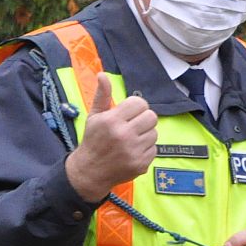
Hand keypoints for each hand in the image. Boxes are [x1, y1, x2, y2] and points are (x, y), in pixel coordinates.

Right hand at [66, 79, 157, 202]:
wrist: (91, 171)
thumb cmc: (93, 140)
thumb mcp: (94, 116)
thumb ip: (102, 96)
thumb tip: (103, 75)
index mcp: (111, 120)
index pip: (140, 103)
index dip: (136, 106)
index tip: (129, 112)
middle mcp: (124, 135)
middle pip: (152, 116)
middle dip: (144, 119)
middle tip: (133, 124)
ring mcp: (134, 151)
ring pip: (155, 132)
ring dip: (145, 134)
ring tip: (131, 138)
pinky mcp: (142, 163)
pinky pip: (154, 148)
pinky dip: (146, 148)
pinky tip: (133, 150)